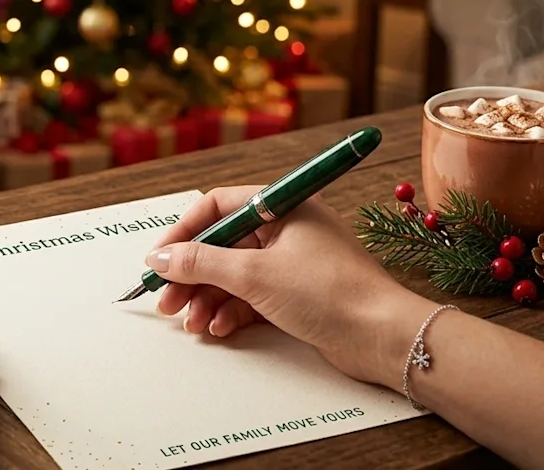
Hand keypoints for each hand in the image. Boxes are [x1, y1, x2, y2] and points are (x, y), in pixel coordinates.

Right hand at [147, 187, 433, 388]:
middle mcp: (288, 229)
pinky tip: (219, 328)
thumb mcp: (255, 274)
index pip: (219, 206)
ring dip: (208, 297)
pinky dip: (232, 311)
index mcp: (283, 206)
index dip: (185, 231)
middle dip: (192, 273)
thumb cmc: (331, 293)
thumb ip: (202, 263)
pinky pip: (253, 296)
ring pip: (236, 274)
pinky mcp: (298, 294)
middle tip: (167, 300)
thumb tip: (160, 257)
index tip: (159, 258)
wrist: (384, 337)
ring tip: (190, 322)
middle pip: (224, 243)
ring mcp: (293, 262)